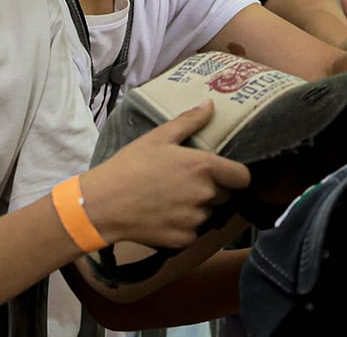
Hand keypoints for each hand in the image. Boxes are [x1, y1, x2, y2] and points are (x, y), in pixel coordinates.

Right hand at [81, 102, 251, 249]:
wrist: (103, 204)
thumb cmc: (130, 166)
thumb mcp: (159, 137)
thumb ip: (189, 121)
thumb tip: (210, 105)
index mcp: (204, 167)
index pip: (243, 177)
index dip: (235, 175)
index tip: (223, 173)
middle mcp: (205, 195)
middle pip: (225, 195)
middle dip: (211, 189)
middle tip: (185, 182)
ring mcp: (195, 220)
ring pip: (208, 214)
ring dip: (197, 208)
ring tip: (170, 198)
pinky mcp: (184, 240)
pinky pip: (192, 231)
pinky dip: (182, 226)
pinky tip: (162, 215)